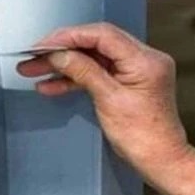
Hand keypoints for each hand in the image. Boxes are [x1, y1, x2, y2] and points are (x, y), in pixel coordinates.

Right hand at [16, 22, 189, 174]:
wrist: (160, 160)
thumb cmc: (144, 137)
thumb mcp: (108, 100)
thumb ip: (83, 72)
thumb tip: (59, 54)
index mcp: (145, 60)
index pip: (102, 35)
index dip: (70, 36)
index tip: (44, 44)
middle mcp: (145, 59)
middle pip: (97, 43)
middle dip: (63, 50)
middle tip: (35, 56)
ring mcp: (138, 70)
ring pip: (95, 58)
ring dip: (66, 64)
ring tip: (35, 70)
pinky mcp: (130, 81)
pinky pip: (100, 72)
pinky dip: (77, 77)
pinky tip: (53, 84)